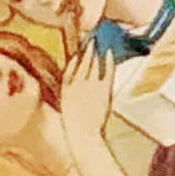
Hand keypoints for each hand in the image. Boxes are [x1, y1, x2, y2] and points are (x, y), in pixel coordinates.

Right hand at [56, 39, 117, 162]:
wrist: (83, 134)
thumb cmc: (75, 125)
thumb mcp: (67, 107)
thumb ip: (70, 92)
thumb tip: (76, 84)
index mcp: (66, 86)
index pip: (71, 66)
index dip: (76, 58)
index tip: (79, 52)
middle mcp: (78, 82)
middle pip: (83, 61)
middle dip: (87, 50)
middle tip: (91, 40)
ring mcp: (91, 84)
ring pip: (94, 64)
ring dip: (95, 52)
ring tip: (97, 45)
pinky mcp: (103, 88)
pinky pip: (107, 70)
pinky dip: (108, 61)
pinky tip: (108, 53)